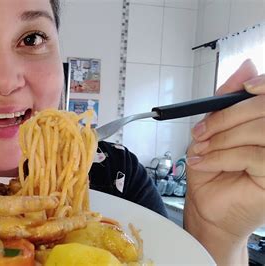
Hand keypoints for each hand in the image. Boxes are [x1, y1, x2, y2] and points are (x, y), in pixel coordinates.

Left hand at [184, 59, 264, 264]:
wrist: (207, 207)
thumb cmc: (212, 170)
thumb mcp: (214, 128)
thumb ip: (228, 99)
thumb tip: (247, 66)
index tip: (244, 88)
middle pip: (264, 109)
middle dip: (226, 118)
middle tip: (201, 131)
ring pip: (258, 131)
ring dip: (220, 139)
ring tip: (201, 151)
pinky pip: (250, 155)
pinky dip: (220, 156)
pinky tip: (205, 163)